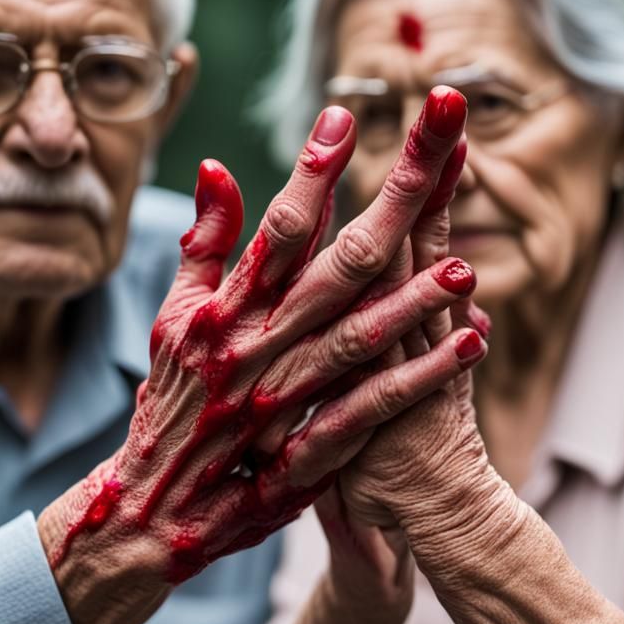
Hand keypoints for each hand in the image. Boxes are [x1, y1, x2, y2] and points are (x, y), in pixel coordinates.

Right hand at [38, 88, 472, 623]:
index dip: (314, 170)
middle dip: (393, 202)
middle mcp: (259, 346)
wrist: (153, 510)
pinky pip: (370, 412)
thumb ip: (204, 243)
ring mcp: (284, 401)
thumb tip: (217, 166)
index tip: (346, 114)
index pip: (279, 228)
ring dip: (415, 300)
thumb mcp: (175, 317)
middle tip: (441, 150)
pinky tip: (471, 344)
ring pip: (359, 339)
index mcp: (228, 309)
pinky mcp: (307, 453)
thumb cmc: (170, 401)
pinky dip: (420, 379)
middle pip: (338, 265)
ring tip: (465, 265)